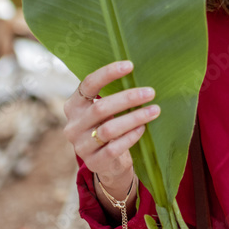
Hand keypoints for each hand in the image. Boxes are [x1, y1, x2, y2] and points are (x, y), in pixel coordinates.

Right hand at [63, 60, 160, 192]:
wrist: (107, 163)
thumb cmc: (109, 126)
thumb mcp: (105, 110)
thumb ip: (112, 96)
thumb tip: (141, 74)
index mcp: (74, 106)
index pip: (88, 84)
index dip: (108, 73)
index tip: (130, 65)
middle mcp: (73, 125)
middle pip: (100, 107)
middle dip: (128, 98)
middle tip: (151, 92)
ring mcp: (81, 145)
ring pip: (109, 129)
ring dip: (134, 118)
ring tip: (154, 110)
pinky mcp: (93, 162)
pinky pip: (113, 148)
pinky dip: (130, 137)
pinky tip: (143, 129)